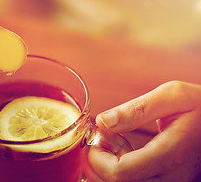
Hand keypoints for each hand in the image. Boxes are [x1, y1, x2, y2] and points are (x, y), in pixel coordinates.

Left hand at [85, 81, 200, 181]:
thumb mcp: (173, 96)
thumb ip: (136, 109)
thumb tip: (103, 122)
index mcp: (170, 154)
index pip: (120, 173)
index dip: (97, 159)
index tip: (95, 138)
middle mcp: (172, 177)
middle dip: (98, 165)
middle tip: (100, 139)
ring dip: (109, 170)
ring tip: (112, 144)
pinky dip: (122, 173)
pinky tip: (124, 152)